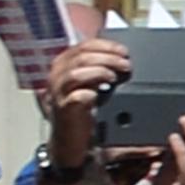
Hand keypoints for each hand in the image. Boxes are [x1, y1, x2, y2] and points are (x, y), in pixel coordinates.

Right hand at [43, 37, 134, 166]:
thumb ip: (100, 68)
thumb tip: (123, 57)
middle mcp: (58, 75)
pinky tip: (99, 95)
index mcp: (64, 64)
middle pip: (82, 57)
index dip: (106, 46)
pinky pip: (75, 97)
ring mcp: (59, 92)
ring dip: (99, 72)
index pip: (84, 46)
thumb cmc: (83, 108)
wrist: (72, 138)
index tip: (124, 51)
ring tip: (114, 77)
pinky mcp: (64, 110)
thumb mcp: (91, 83)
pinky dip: (88, 94)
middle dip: (107, 58)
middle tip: (126, 65)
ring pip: (76, 73)